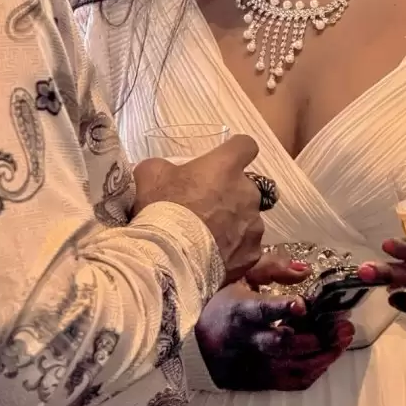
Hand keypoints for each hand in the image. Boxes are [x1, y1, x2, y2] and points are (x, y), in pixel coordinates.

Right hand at [133, 135, 266, 281]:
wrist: (168, 260)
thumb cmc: (161, 209)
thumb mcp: (151, 173)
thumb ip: (167, 167)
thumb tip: (168, 172)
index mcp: (227, 166)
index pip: (246, 146)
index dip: (235, 152)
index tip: (223, 161)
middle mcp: (248, 193)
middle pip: (247, 187)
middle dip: (231, 195)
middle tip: (206, 208)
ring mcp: (254, 225)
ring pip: (248, 220)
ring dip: (234, 224)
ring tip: (208, 238)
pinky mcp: (252, 255)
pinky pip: (246, 248)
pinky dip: (234, 252)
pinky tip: (213, 258)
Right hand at [196, 253, 354, 390]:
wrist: (192, 345)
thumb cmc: (221, 304)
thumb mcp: (240, 277)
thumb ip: (272, 270)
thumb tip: (306, 270)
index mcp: (239, 312)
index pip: (260, 311)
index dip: (281, 309)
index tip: (302, 305)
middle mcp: (245, 342)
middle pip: (282, 344)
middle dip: (317, 336)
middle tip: (343, 325)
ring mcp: (251, 366)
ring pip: (293, 366)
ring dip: (323, 354)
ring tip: (344, 338)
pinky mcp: (257, 383)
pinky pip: (291, 383)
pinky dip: (313, 371)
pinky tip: (328, 356)